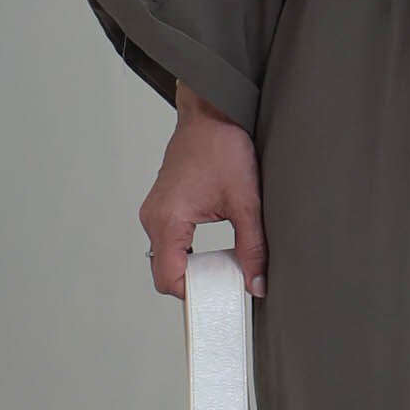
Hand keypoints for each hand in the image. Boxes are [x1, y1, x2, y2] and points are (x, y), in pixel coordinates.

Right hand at [139, 81, 265, 297]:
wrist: (212, 112)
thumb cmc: (222, 144)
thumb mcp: (246, 201)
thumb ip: (252, 247)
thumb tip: (255, 282)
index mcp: (168, 220)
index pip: (168, 279)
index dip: (193, 295)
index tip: (217, 298)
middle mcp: (154, 217)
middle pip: (165, 272)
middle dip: (195, 283)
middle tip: (226, 284)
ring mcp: (155, 211)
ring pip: (166, 257)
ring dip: (192, 267)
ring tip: (223, 266)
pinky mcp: (163, 205)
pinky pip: (169, 241)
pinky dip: (188, 252)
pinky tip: (213, 250)